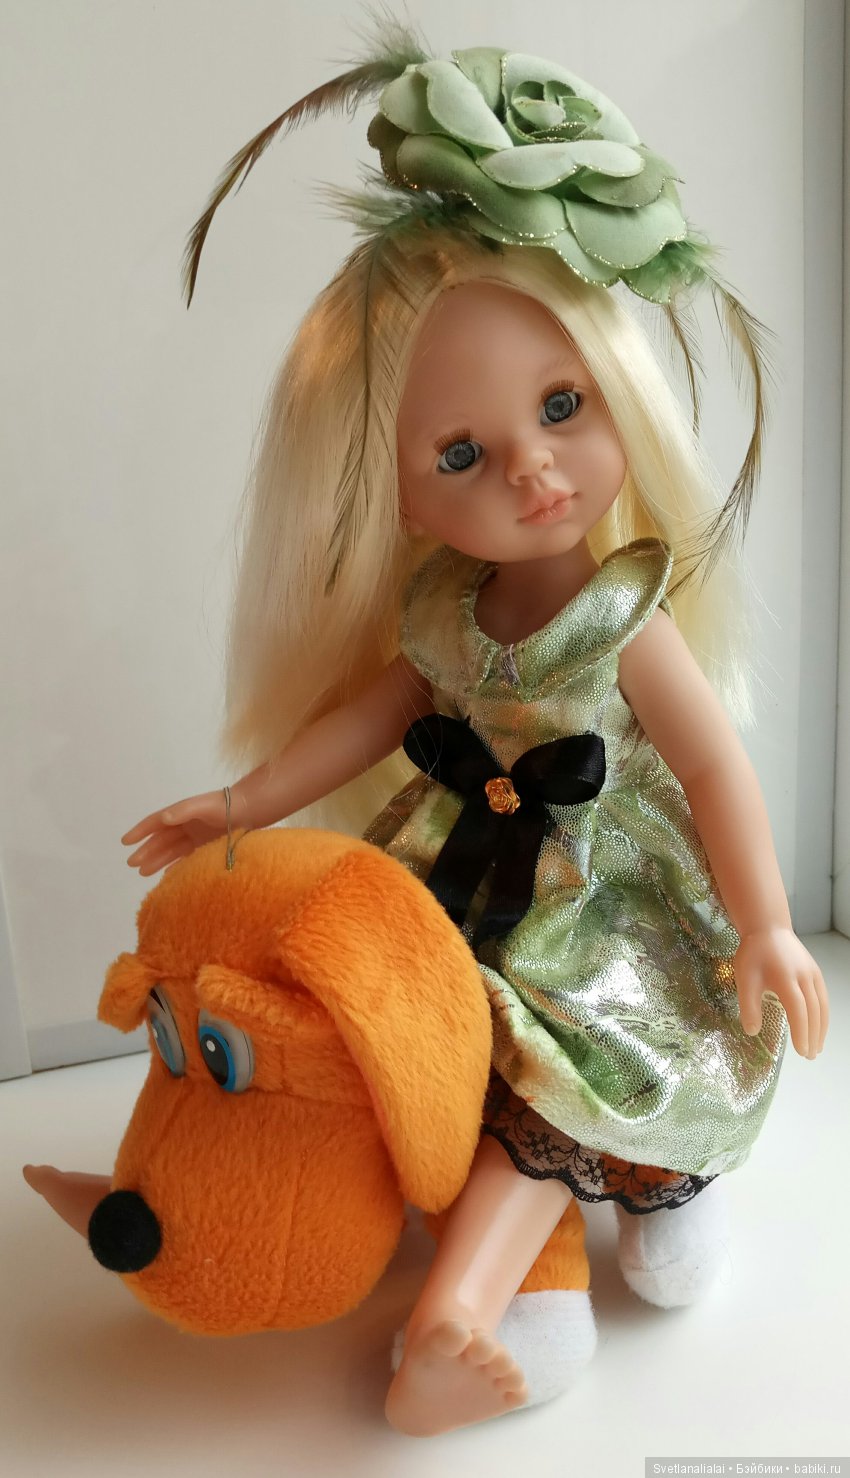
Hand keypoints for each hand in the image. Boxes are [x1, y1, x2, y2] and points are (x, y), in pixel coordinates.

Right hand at [121, 789, 247, 876]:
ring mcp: (196, 836)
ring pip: (171, 850)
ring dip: (157, 860)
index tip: (125, 842)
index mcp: (181, 813)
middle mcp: (185, 824)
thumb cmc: (227, 805)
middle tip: (132, 864)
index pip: (155, 822)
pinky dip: (176, 866)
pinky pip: (187, 857)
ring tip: (143, 873)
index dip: (140, 831)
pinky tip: (167, 875)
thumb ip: (183, 811)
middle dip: (146, 851)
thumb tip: (163, 818)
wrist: (252, 810)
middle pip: (161, 839)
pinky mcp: (207, 846)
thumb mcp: (203, 806)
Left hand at [733, 928, 828, 1058]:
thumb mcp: (744, 979)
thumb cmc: (753, 954)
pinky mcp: (815, 972)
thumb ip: (748, 1006)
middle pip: (814, 1011)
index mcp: (786, 979)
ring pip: (822, 1005)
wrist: (767, 928)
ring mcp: (813, 974)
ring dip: (821, 1028)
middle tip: (810, 1055)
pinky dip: (823, 1014)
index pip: (798, 1010)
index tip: (801, 1051)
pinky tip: (819, 1025)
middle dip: (813, 1035)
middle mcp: (804, 977)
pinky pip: (823, 997)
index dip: (801, 1032)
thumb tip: (753, 1032)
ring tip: (817, 1046)